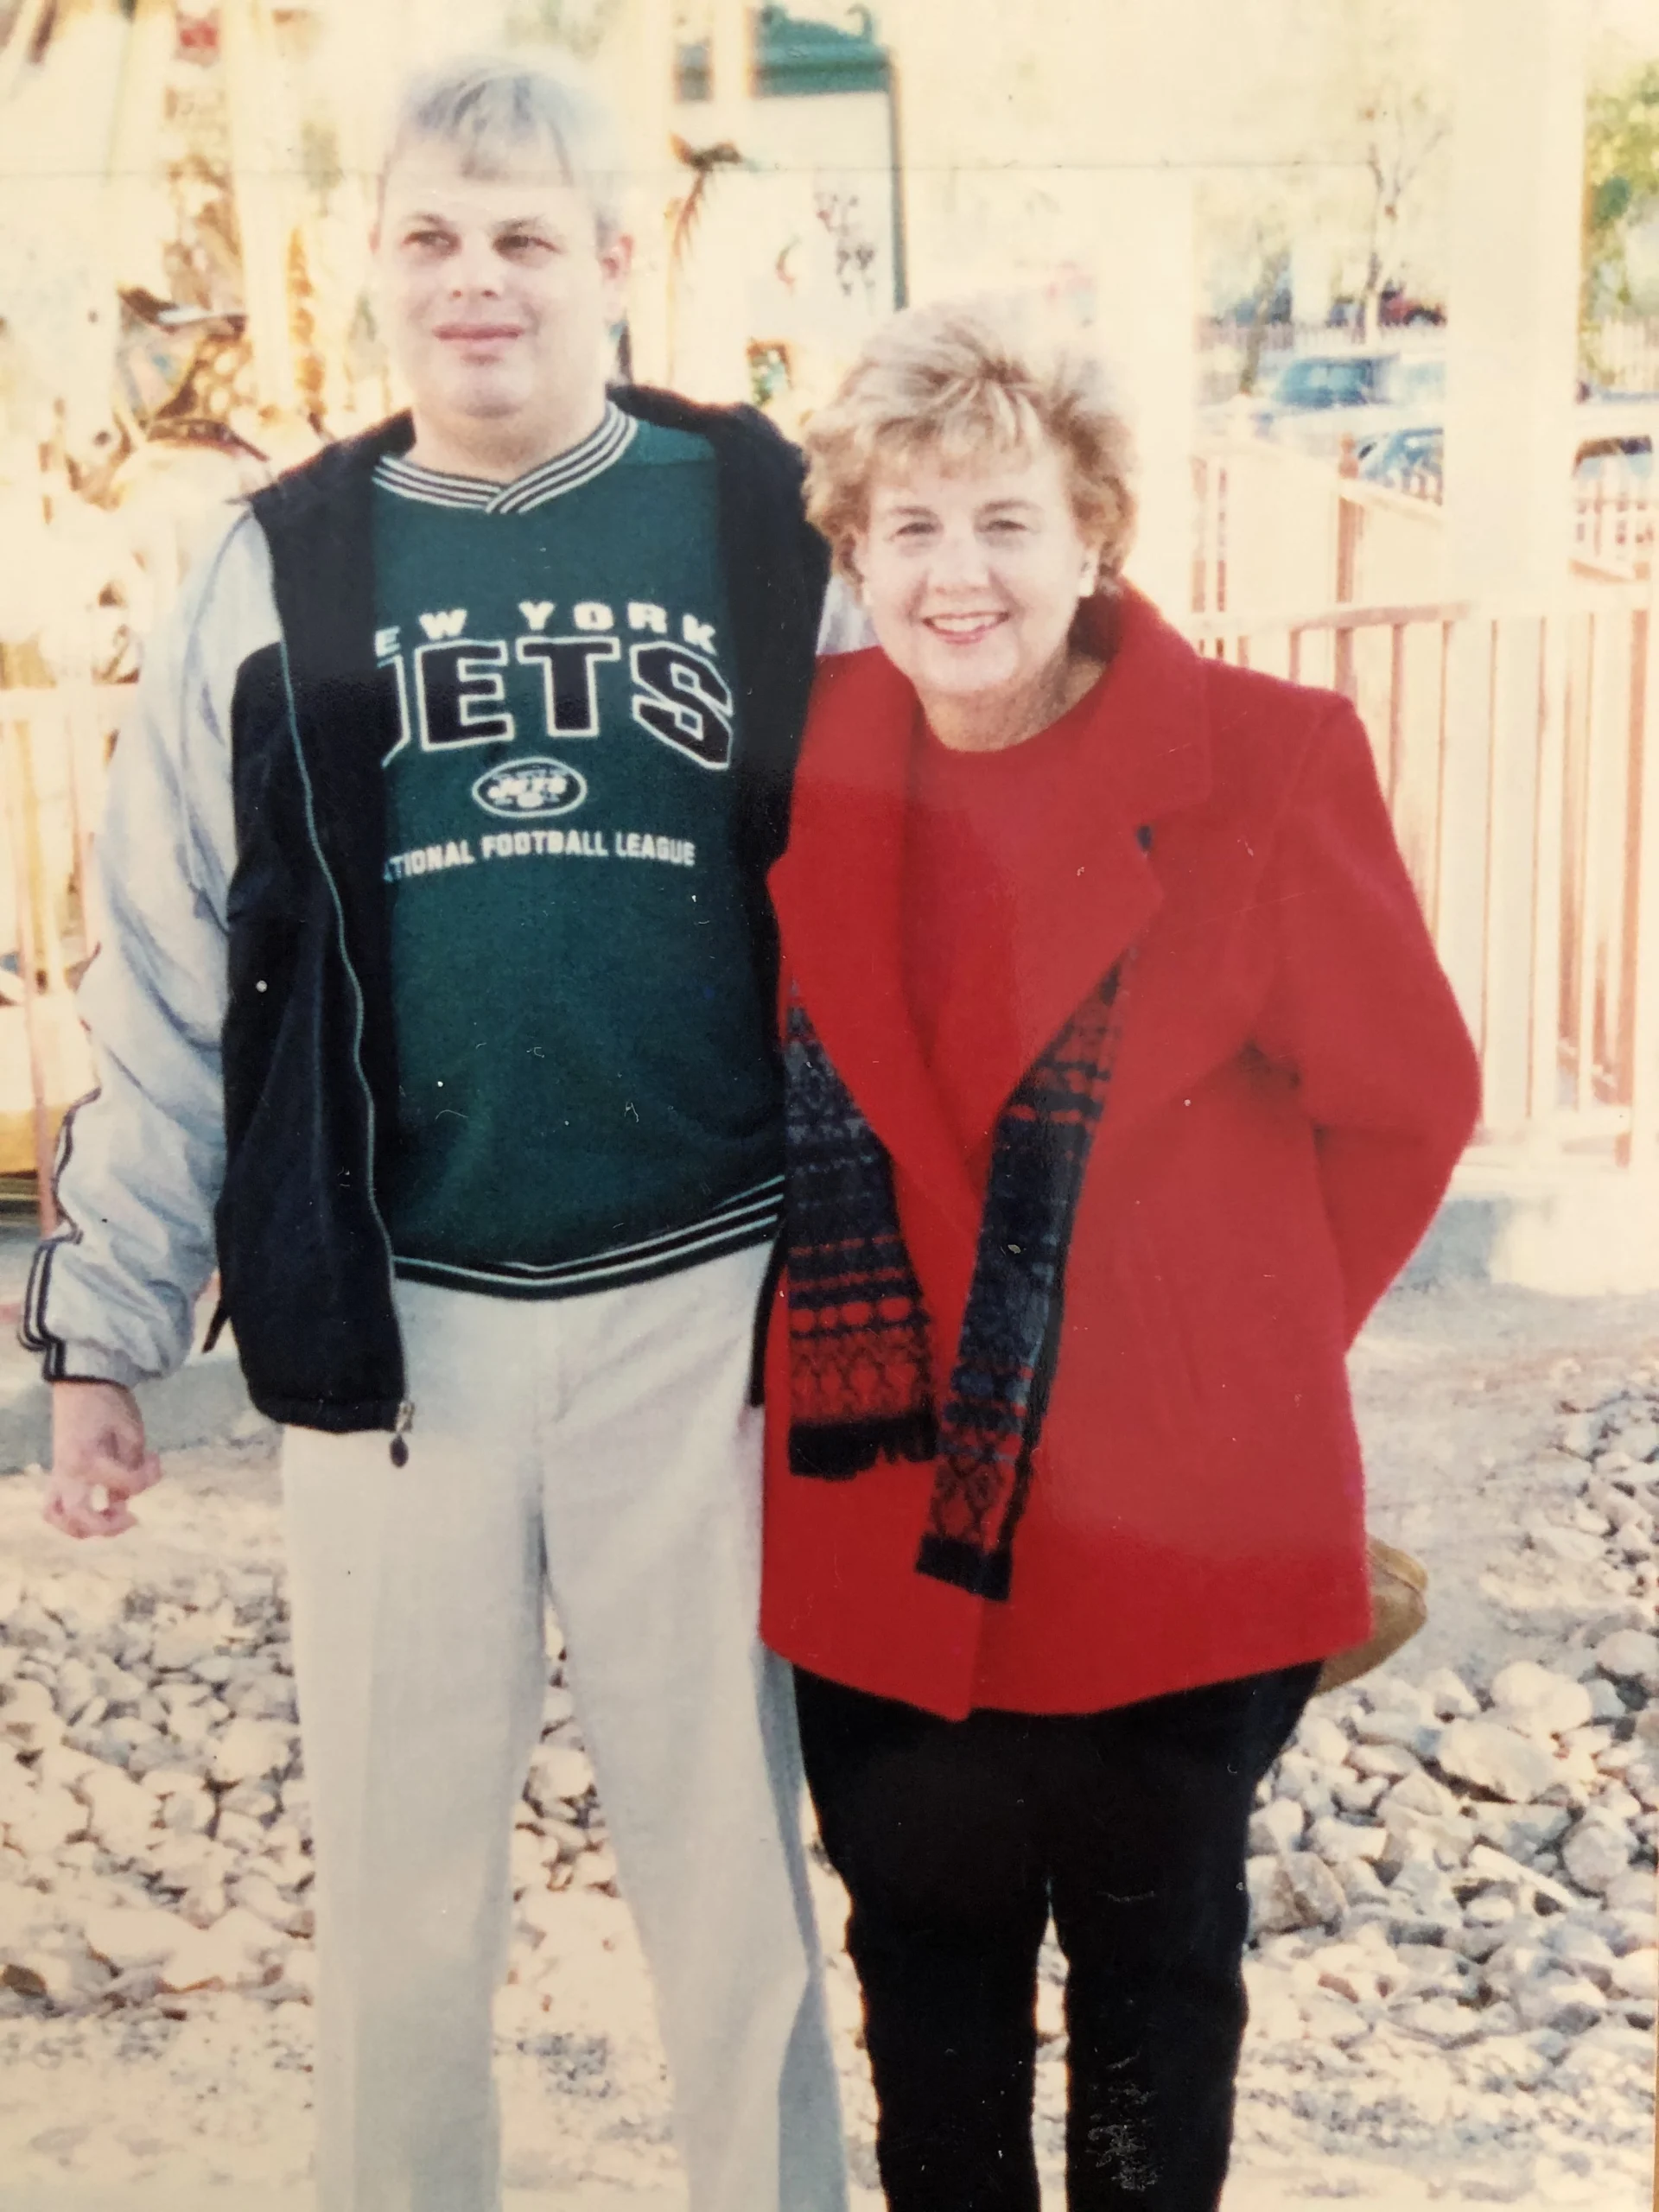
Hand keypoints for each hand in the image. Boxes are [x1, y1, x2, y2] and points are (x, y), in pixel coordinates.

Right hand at [44, 1381, 161, 1539]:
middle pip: (78, 1517)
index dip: (147, 1478)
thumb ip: (132, 1467)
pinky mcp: (57, 1474)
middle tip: (132, 1518)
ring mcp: (59, 1474)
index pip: (125, 1485)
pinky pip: (53, 1504)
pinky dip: (70, 1517)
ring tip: (110, 1520)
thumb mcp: (132, 1432)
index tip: (155, 1458)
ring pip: (56, 1516)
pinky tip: (96, 1511)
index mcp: (90, 1459)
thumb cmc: (110, 1404)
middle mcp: (69, 1473)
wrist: (83, 1384)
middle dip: (107, 1526)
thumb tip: (125, 1498)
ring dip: (82, 1528)